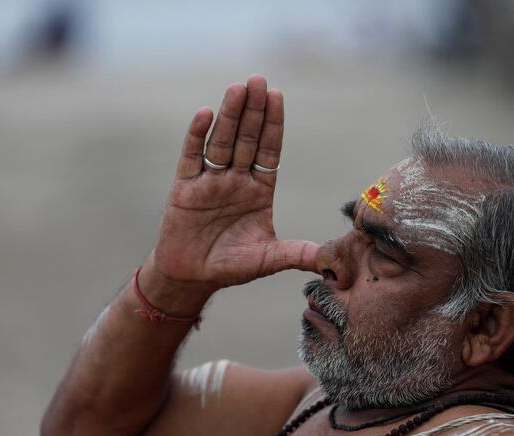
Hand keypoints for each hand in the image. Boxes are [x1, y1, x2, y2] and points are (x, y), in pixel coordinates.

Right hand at [152, 75, 318, 289]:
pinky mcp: (185, 188)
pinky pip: (191, 158)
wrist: (191, 277)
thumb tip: (328, 260)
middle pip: (246, 139)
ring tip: (238, 88)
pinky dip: (196, 136)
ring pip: (221, 142)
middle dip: (253, 111)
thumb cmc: (230, 266)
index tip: (278, 97)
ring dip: (229, 115)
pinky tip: (205, 114)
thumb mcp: (268, 259)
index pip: (268, 151)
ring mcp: (210, 181)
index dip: (273, 126)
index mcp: (258, 191)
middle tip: (259, 80)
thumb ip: (296, 254)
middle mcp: (236, 180)